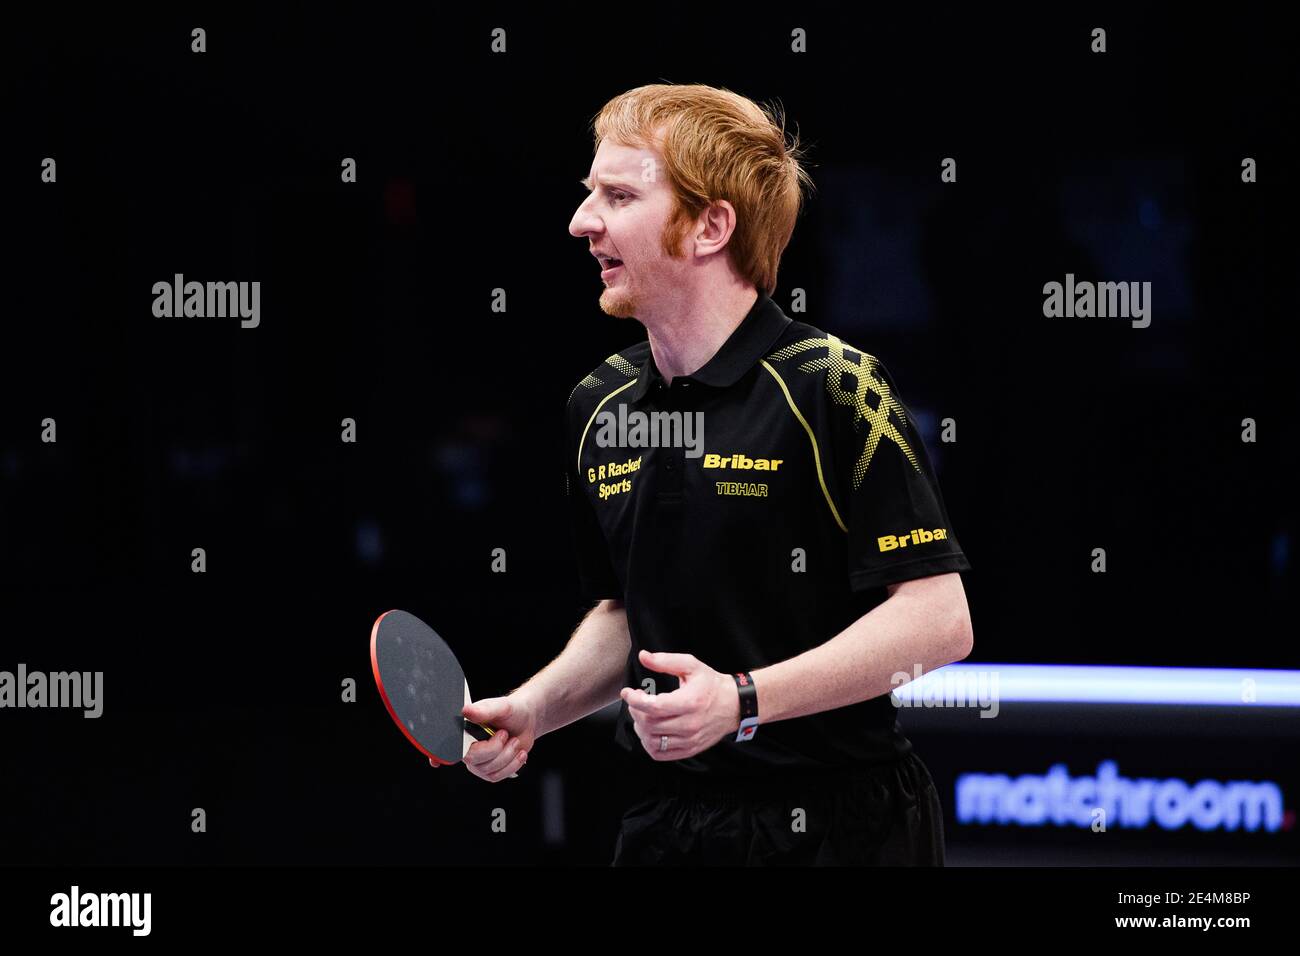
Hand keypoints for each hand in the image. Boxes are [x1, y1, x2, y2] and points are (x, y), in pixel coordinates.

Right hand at [443, 693, 537, 781]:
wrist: (527, 720)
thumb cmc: (511, 711)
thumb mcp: (500, 707)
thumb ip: (484, 710)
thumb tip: (466, 711)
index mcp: (465, 732)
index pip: (449, 746)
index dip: (439, 755)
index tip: (434, 761)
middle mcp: (468, 749)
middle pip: (474, 760)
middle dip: (495, 749)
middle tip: (505, 734)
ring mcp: (480, 762)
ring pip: (488, 771)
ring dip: (507, 756)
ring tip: (514, 741)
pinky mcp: (492, 770)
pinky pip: (498, 776)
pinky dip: (512, 765)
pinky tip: (518, 752)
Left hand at [620, 649, 738, 760]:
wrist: (734, 705)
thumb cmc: (711, 684)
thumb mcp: (691, 666)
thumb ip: (665, 661)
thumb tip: (643, 656)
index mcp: (690, 702)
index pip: (653, 707)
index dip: (635, 700)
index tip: (627, 692)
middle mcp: (690, 724)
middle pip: (650, 724)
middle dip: (636, 711)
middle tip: (636, 701)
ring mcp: (690, 740)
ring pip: (652, 741)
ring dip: (640, 728)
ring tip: (643, 715)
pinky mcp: (690, 750)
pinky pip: (660, 754)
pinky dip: (649, 744)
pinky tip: (650, 731)